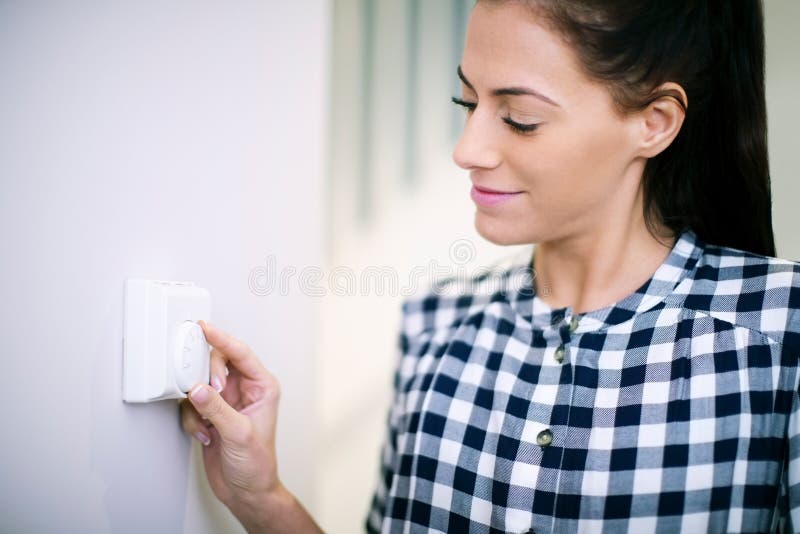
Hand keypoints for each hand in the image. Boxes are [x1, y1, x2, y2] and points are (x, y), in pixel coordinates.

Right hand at [179, 319, 281, 523]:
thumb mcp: (238, 433)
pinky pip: (191, 405)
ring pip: (200, 384)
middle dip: (207, 380)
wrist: (246, 490)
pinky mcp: (210, 414)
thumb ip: (216, 408)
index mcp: (262, 386)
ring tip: (210, 425)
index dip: (221, 338)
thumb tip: (197, 388)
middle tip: (206, 393)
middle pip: (217, 363)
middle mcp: (244, 389)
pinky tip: (206, 436)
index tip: (204, 327)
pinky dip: (193, 420)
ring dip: (198, 406)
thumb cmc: (257, 464)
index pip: (240, 353)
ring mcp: (226, 401)